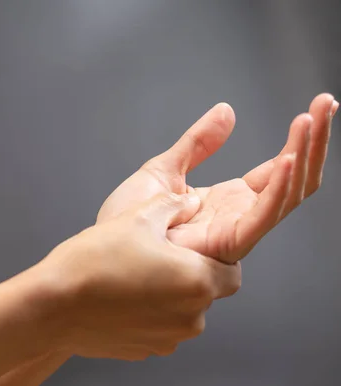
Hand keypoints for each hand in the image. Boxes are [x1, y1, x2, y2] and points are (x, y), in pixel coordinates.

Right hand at [41, 193, 240, 360]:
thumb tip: (189, 201)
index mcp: (196, 281)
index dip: (217, 257)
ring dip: (169, 295)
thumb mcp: (137, 218)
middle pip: (205, 292)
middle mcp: (190, 317)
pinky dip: (149, 313)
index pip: (232, 271)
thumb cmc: (94, 262)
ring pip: (182, 311)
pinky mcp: (145, 350)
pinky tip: (121, 296)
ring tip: (134, 275)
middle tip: (157, 257)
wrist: (54, 306)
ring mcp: (167, 338)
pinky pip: (159, 327)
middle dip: (189, 274)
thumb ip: (173, 205)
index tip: (193, 248)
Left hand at [97, 94, 337, 262]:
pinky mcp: (226, 246)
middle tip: (327, 103)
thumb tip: (227, 111)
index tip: (321, 103)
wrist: (103, 246)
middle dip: (314, 142)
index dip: (303, 138)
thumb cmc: (127, 219)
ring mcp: (236, 233)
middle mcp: (240, 217)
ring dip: (304, 155)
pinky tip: (290, 158)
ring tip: (312, 118)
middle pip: (293, 180)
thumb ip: (198, 143)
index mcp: (229, 200)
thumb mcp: (166, 169)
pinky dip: (279, 188)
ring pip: (287, 196)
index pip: (280, 167)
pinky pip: (263, 217)